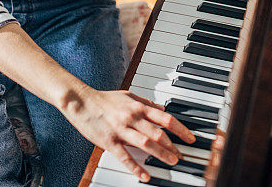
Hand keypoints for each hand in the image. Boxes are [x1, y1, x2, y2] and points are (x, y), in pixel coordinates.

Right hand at [63, 87, 194, 181]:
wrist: (81, 102)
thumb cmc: (105, 99)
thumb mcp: (129, 96)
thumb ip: (146, 103)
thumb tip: (162, 109)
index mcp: (139, 107)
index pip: (166, 118)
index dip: (180, 129)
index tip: (190, 138)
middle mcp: (132, 117)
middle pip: (158, 133)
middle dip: (172, 146)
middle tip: (181, 155)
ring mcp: (121, 130)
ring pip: (145, 143)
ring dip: (160, 154)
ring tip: (170, 162)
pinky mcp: (109, 141)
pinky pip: (124, 156)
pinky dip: (135, 167)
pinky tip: (144, 175)